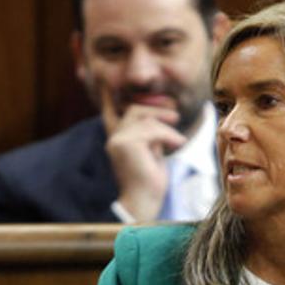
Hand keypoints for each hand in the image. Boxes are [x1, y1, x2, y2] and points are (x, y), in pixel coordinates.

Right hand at [102, 86, 187, 221]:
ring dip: (167, 128)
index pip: (110, 111)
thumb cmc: (150, 181)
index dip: (107, 96)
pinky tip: (178, 144)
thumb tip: (166, 114)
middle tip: (175, 115)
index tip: (106, 83)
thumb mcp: (152, 151)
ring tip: (178, 142)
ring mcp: (117, 140)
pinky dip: (169, 135)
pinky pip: (153, 129)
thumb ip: (151, 133)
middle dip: (157, 109)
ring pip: (147, 119)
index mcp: (117, 139)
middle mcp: (113, 137)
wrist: (144, 202)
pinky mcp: (126, 144)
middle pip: (136, 109)